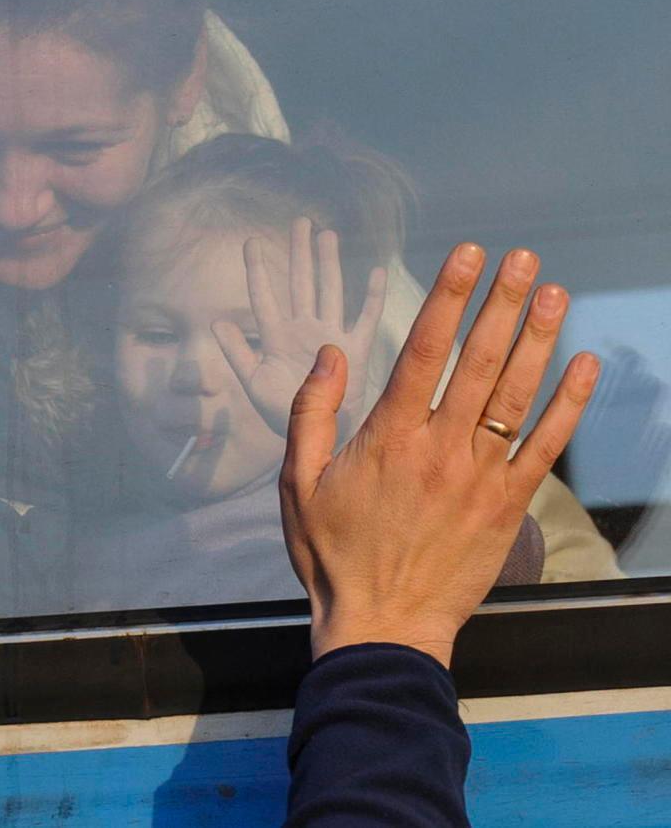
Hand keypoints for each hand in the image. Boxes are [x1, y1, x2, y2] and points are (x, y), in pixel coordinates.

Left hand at [214, 218, 386, 435]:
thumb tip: (215, 323)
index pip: (264, 297)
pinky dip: (371, 298)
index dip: (257, 270)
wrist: (314, 439)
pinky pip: (364, 320)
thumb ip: (236, 353)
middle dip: (299, 253)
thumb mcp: (253, 382)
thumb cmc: (281, 412)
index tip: (250, 242)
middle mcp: (303, 329)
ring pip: (330, 292)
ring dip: (329, 265)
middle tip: (299, 221)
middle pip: (301, 283)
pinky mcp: (356, 351)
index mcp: (276, 337)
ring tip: (327, 235)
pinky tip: (376, 273)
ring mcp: (330, 337)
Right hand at [281, 244, 598, 666]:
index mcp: (388, 436)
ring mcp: (479, 477)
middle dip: (503, 304)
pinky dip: (568, 406)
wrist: (382, 626)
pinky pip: (545, 448)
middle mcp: (440, 448)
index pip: (424, 350)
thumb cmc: (332, 554)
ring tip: (557, 294)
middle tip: (525, 260)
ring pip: (516, 396)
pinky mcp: (506, 506)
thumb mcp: (297, 481)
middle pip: (479, 361)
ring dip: (540, 341)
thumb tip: (329, 353)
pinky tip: (586, 367)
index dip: (447, 297)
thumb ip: (310, 413)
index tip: (467, 256)